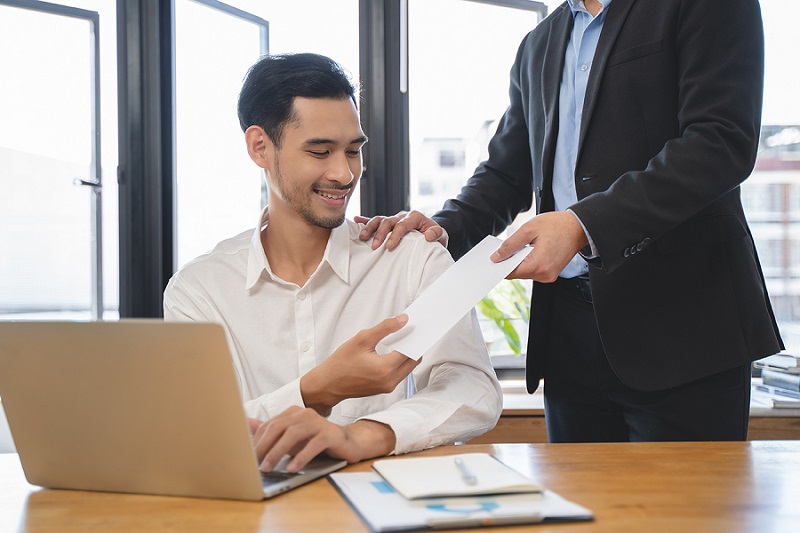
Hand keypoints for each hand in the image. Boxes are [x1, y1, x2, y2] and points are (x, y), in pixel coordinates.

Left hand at [252, 406, 394, 472]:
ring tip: (269, 468)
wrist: (347, 443)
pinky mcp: (330, 434)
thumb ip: (270, 431)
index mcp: (293, 412)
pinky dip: (301, 457)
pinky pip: (313, 445)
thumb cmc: (315, 441)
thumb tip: (246, 423)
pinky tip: (292, 468)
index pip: (270, 425)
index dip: (257, 441)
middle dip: (264, 446)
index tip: (248, 457)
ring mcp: (318, 423)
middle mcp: (305, 414)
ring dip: (278, 452)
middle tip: (255, 464)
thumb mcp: (291, 438)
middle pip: (278, 427)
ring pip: (293, 434)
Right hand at [300, 314, 420, 413]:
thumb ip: (385, 328)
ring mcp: (388, 387)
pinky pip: (400, 374)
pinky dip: (400, 362)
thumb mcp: (362, 339)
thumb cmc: (341, 363)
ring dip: (407, 354)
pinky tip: (393, 351)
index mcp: (385, 369)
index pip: (410, 351)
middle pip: (413, 361)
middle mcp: (390, 381)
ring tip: (401, 339)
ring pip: (408, 368)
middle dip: (414, 345)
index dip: (415, 337)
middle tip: (411, 331)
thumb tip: (403, 320)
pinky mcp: (385, 388)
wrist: (329, 383)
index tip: (416, 327)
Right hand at [355, 211, 447, 250]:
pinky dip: (365, 220)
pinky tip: (356, 220)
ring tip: (362, 237)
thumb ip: (436, 234)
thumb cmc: (435, 235)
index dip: (395, 235)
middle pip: (388, 221)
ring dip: (370, 228)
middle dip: (380, 234)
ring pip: (380, 219)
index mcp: (415, 217)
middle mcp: (402, 216)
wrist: (433, 232)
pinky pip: (376, 220)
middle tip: (375, 246)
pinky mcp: (389, 223)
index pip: (402, 225)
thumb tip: (428, 236)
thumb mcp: (441, 235)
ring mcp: (394, 219)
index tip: (389, 246)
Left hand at [491, 211, 588, 281]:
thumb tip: (497, 256)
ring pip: (525, 272)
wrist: (578, 227)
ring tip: (525, 246)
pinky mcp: (551, 273)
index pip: (510, 272)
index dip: (499, 265)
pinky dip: (528, 262)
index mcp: (538, 266)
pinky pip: (533, 270)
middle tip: (508, 247)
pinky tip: (531, 250)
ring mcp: (549, 276)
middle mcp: (544, 275)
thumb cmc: (557, 226)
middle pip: (517, 273)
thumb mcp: (528, 230)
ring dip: (520, 261)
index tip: (493, 258)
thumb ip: (510, 245)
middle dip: (510, 261)